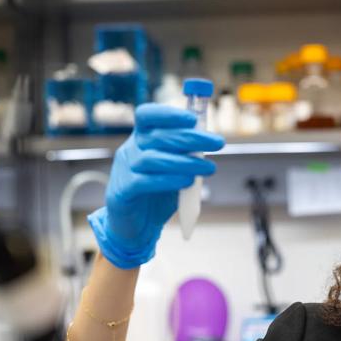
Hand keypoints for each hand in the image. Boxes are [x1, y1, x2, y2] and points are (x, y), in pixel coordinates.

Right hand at [88, 104, 224, 268]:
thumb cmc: (156, 195)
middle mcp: (130, 150)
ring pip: (153, 159)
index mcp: (141, 140)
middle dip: (191, 138)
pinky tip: (187, 182)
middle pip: (158, 136)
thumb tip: (208, 142)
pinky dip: (168, 180)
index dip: (168, 114)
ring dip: (185, 162)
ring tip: (208, 168)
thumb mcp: (173, 172)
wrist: (135, 226)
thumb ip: (185, 157)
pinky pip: (145, 182)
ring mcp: (124, 170)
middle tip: (217, 143)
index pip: (148, 116)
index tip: (193, 119)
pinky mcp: (123, 192)